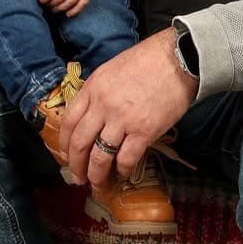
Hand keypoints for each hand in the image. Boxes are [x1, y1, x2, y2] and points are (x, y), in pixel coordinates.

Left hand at [62, 29, 195, 186]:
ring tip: (97, 185)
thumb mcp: (112, 69)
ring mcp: (123, 119)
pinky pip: (126, 158)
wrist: (179, 58)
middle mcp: (103, 105)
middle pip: (80, 143)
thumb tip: (93, 115)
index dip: (64, 144)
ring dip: (96, 175)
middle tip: (78, 178)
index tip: (66, 156)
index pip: (69, 122)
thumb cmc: (148, 60)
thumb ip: (99, 92)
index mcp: (93, 88)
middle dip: (76, 166)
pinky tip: (123, 174)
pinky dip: (122, 170)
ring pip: (100, 156)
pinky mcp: (144, 131)